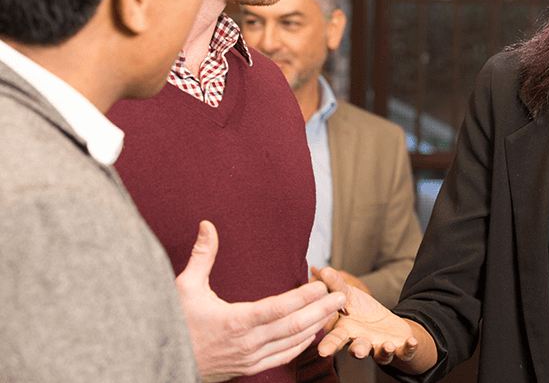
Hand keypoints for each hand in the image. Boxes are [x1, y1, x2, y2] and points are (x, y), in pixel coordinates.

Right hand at [176, 221, 346, 382]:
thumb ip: (201, 256)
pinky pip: (282, 357)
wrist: (160, 363)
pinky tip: (312, 333)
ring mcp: (249, 358)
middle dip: (321, 310)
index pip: (278, 308)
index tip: (322, 285)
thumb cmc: (173, 323)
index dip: (304, 297)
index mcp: (235, 321)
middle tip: (342, 296)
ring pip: (292, 343)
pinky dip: (301, 345)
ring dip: (316, 326)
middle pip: (294, 326)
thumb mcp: (184, 288)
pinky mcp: (248, 368)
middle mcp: (247, 343)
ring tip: (334, 311)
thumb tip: (207, 225)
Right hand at [313, 268, 432, 373]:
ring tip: (385, 346)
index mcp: (347, 332)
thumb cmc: (363, 313)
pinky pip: (403, 353)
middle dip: (354, 351)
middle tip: (356, 353)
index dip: (328, 346)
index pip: (336, 339)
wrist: (386, 327)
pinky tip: (412, 343)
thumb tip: (321, 270)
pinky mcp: (397, 349)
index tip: (321, 351)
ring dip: (382, 351)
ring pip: (379, 354)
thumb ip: (336, 286)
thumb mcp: (348, 296)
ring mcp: (379, 347)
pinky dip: (408, 349)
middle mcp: (361, 343)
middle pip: (355, 350)